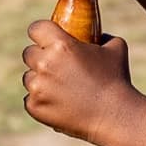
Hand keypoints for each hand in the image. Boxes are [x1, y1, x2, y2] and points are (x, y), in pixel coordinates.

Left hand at [20, 17, 139, 141]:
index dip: (41, 33)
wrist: (115, 116)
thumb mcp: (116, 48)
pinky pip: (30, 99)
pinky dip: (41, 101)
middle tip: (56, 67)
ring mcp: (37, 87)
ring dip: (40, 80)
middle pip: (29, 53)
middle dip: (40, 58)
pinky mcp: (34, 106)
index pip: (36, 29)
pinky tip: (59, 103)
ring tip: (61, 88)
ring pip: (29, 77)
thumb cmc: (116, 80)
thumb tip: (96, 35)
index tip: (45, 38)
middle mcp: (45, 64)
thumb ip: (101, 37)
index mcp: (61, 45)